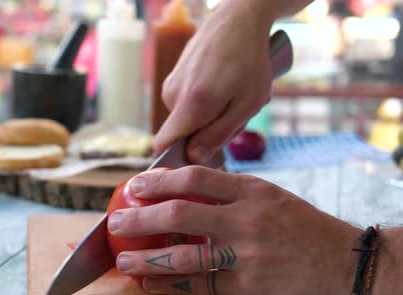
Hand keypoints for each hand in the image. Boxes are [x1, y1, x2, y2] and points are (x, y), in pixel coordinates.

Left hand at [107, 166, 361, 294]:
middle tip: (118, 219)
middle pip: (181, 214)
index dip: (160, 180)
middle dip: (142, 216)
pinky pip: (200, 284)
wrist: (348, 265)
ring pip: (184, 255)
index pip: (196, 177)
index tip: (136, 184)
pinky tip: (149, 283)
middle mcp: (246, 219)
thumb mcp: (274, 198)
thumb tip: (187, 192)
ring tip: (122, 259)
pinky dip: (170, 284)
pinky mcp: (248, 285)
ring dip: (146, 258)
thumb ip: (233, 195)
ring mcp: (246, 254)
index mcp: (253, 191)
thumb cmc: (307, 230)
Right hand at [155, 1, 275, 163]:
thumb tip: (193, 158)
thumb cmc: (250, 60)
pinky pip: (184, 104)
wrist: (237, 19)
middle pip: (180, 134)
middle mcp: (172, 96)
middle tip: (233, 114)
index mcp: (191, 105)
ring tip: (230, 95)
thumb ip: (218, 134)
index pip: (163, 146)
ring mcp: (170, 85)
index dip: (178, 157)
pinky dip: (202, 103)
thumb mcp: (247, 104)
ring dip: (206, 117)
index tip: (201, 155)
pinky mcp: (173, 78)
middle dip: (204, 134)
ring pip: (184, 118)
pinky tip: (221, 85)